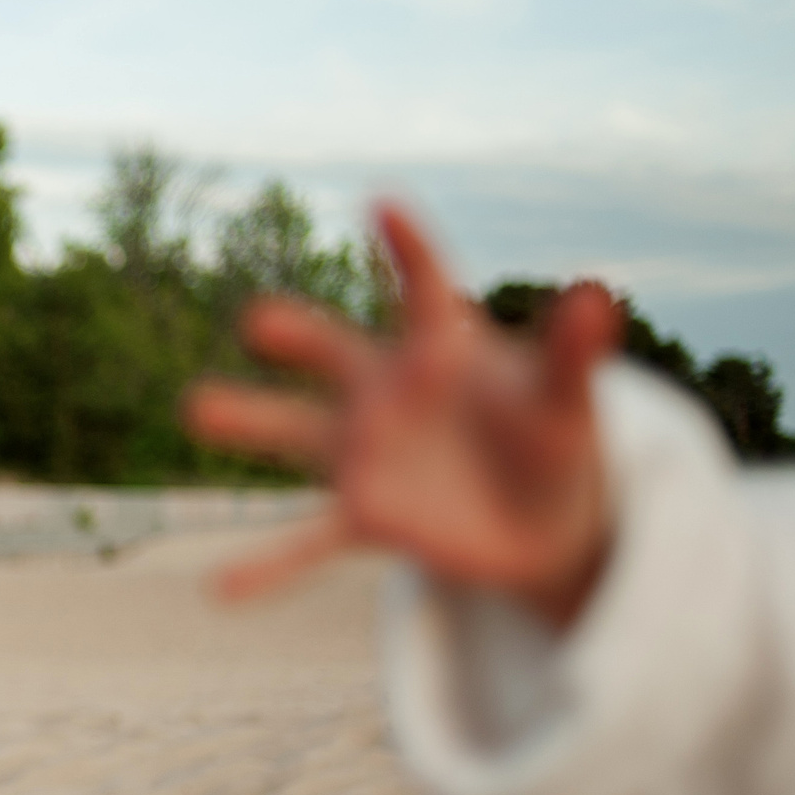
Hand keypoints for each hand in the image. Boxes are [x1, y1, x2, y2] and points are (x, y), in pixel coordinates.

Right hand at [182, 200, 619, 627]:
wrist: (544, 523)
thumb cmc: (552, 441)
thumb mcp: (569, 403)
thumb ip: (573, 355)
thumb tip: (597, 295)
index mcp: (438, 350)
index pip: (423, 291)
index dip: (409, 250)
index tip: (385, 205)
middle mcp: (385, 392)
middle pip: (333, 351)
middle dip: (297, 337)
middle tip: (258, 321)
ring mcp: (366, 454)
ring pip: (297, 433)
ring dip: (248, 419)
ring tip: (198, 406)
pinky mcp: (367, 517)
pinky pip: (308, 542)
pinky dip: (267, 566)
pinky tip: (219, 588)